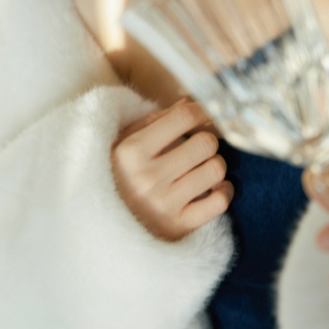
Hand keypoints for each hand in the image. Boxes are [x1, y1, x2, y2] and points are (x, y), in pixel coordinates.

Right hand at [112, 97, 232, 241]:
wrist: (104, 226)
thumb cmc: (120, 175)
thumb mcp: (126, 142)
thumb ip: (156, 120)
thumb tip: (189, 102)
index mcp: (131, 151)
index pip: (183, 117)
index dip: (200, 112)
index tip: (203, 115)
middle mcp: (147, 178)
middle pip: (205, 143)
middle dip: (206, 142)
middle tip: (198, 148)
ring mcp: (163, 204)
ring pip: (216, 170)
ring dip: (214, 166)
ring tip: (202, 168)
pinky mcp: (178, 226)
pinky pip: (220, 202)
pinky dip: (223, 192)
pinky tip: (214, 189)